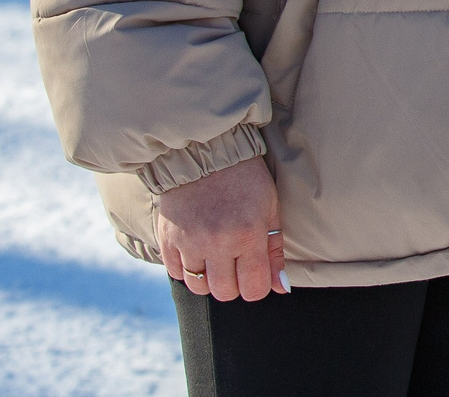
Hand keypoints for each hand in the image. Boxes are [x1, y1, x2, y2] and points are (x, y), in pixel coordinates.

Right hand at [158, 153, 285, 302]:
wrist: (206, 154)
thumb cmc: (246, 180)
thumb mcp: (270, 209)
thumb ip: (275, 251)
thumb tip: (281, 287)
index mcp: (248, 235)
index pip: (253, 289)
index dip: (257, 287)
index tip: (255, 275)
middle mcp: (217, 243)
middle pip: (225, 293)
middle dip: (233, 285)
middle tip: (235, 265)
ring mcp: (189, 242)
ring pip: (199, 288)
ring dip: (209, 279)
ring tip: (215, 259)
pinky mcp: (168, 239)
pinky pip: (176, 273)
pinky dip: (187, 269)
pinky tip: (196, 251)